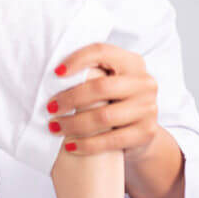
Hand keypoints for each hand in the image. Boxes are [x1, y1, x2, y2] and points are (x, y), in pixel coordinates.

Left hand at [48, 43, 160, 159]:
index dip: (76, 60)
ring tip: (55, 127)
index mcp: (132, 62)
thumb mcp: (108, 80)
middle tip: (50, 108)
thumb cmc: (115, 101)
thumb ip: (91, 73)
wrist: (141, 131)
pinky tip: (70, 145)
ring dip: (74, 124)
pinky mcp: (147, 132)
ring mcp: (148, 108)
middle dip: (70, 98)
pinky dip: (87, 144)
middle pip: (101, 87)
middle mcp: (144, 82)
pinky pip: (112, 140)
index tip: (56, 73)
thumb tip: (51, 75)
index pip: (101, 51)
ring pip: (104, 116)